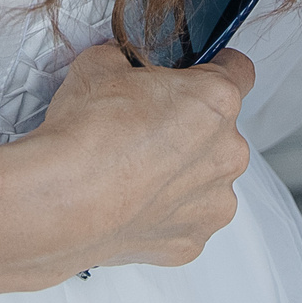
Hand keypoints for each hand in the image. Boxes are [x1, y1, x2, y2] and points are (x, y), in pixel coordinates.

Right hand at [30, 42, 254, 269]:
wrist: (62, 201)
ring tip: (134, 170)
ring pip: (206, 178)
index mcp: (215, 101)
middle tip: (146, 127)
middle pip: (220, 130)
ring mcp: (213, 201)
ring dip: (180, 173)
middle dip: (189, 126)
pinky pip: (186, 219)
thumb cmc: (86, 138)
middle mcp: (226, 152)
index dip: (217, 66)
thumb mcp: (99, 65)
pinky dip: (164, 212)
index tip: (203, 73)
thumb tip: (118, 65)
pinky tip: (131, 202)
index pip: (239, 71)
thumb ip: (125, 62)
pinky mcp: (191, 240)